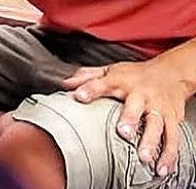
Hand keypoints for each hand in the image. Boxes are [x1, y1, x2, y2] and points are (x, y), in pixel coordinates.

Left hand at [64, 60, 191, 176]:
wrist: (171, 74)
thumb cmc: (136, 75)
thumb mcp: (111, 71)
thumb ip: (88, 77)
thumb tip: (65, 83)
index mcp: (120, 82)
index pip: (102, 83)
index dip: (90, 89)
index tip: (79, 96)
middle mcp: (140, 94)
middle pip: (135, 106)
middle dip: (130, 119)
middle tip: (123, 132)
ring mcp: (157, 107)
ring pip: (156, 124)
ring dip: (150, 141)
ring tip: (143, 155)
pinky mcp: (172, 119)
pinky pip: (172, 138)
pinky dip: (168, 154)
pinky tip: (161, 166)